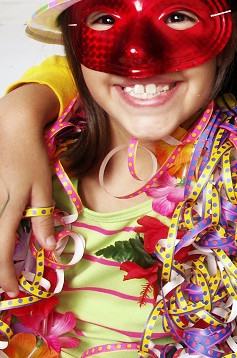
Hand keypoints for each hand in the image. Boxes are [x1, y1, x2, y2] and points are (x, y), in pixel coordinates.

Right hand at [0, 84, 59, 294]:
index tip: (14, 290)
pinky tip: (1, 246)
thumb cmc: (31, 159)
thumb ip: (43, 219)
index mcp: (7, 208)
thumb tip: (48, 248)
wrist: (11, 131)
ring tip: (3, 272)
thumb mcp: (43, 188)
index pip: (1, 251)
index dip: (5, 275)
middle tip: (7, 287)